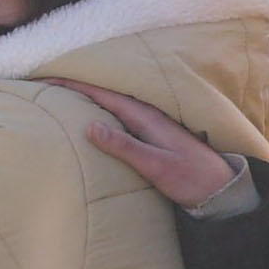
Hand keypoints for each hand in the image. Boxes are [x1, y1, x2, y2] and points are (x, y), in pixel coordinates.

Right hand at [54, 81, 240, 208]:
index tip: (46, 78)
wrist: (222, 191)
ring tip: (61, 98)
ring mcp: (151, 125)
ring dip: (88, 99)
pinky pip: (120, 117)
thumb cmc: (192, 179)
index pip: (103, 94)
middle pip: (105, 95)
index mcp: (147, 117)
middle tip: (45, 84)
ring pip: (112, 105)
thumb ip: (125, 147)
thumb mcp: (156, 166)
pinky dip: (101, 113)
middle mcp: (148, 116)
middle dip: (76, 87)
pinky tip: (92, 120)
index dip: (74, 85)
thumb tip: (90, 126)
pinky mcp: (153, 137)